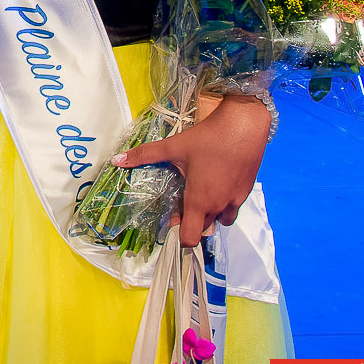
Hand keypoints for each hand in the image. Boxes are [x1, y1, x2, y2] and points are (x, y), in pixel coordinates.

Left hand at [110, 93, 270, 246]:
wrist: (245, 124)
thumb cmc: (208, 138)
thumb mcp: (173, 146)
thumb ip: (145, 155)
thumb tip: (117, 160)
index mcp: (200, 201)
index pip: (190, 238)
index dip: (179, 235)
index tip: (172, 221)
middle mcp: (219, 206)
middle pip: (203, 228)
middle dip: (191, 220)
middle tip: (181, 201)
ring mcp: (236, 200)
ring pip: (220, 220)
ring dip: (209, 214)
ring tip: (200, 193)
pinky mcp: (247, 191)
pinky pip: (233, 207)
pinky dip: (224, 203)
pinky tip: (216, 182)